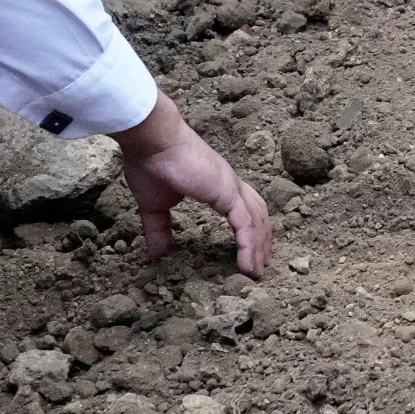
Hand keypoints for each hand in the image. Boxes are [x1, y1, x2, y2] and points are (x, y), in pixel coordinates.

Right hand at [110, 92, 272, 277]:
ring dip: (259, 248)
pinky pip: (246, 225)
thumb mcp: (155, 206)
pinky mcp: (228, 193)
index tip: (250, 251)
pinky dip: (250, 246)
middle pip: (258, 215)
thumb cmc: (152, 164)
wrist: (152, 142)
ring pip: (256, 222)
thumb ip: (160, 229)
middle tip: (262, 265)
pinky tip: (248, 265)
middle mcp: (230, 184)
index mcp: (217, 185)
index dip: (249, 230)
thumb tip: (158, 254)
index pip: (243, 209)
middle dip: (262, 240)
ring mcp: (232, 187)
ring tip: (257, 271)